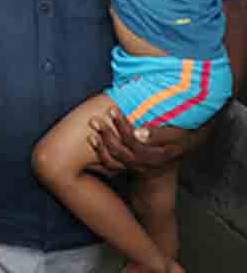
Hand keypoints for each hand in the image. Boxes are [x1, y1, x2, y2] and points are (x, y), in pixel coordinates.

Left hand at [89, 104, 212, 175]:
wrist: (169, 163)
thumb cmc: (177, 138)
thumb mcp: (181, 129)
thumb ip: (171, 118)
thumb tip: (163, 103)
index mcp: (172, 147)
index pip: (161, 139)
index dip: (150, 132)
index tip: (139, 123)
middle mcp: (155, 158)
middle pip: (136, 145)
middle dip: (121, 127)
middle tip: (111, 109)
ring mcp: (141, 165)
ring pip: (121, 155)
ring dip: (105, 138)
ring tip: (94, 121)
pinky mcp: (128, 168)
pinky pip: (112, 164)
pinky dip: (100, 152)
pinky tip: (91, 138)